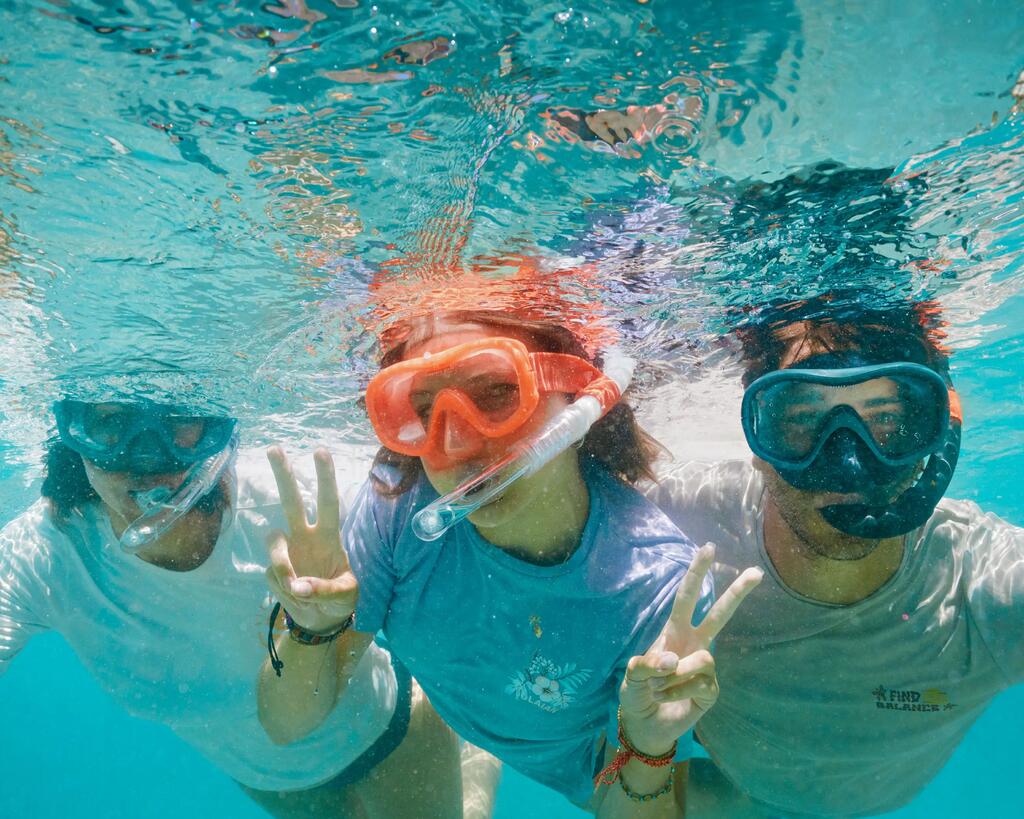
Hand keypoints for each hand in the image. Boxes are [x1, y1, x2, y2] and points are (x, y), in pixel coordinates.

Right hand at [265, 446, 357, 634]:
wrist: (320, 622)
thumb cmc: (340, 601)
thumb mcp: (345, 597)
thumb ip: (324, 590)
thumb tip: (298, 585)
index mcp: (329, 536)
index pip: (328, 502)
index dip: (325, 478)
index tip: (320, 451)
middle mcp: (305, 537)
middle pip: (291, 500)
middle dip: (283, 474)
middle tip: (274, 448)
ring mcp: (287, 552)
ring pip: (274, 541)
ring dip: (282, 562)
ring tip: (296, 589)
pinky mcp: (272, 571)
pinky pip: (272, 575)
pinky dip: (284, 589)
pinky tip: (295, 598)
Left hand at [618, 544, 761, 755]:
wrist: (645, 725)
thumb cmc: (638, 693)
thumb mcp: (631, 677)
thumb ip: (645, 665)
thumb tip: (675, 659)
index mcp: (674, 631)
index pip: (687, 597)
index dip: (697, 573)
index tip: (708, 548)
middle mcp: (694, 644)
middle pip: (720, 614)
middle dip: (737, 592)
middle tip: (756, 572)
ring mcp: (705, 667)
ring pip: (703, 658)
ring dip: (675, 676)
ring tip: (659, 688)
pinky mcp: (711, 689)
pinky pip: (701, 684)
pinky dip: (679, 693)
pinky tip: (671, 699)